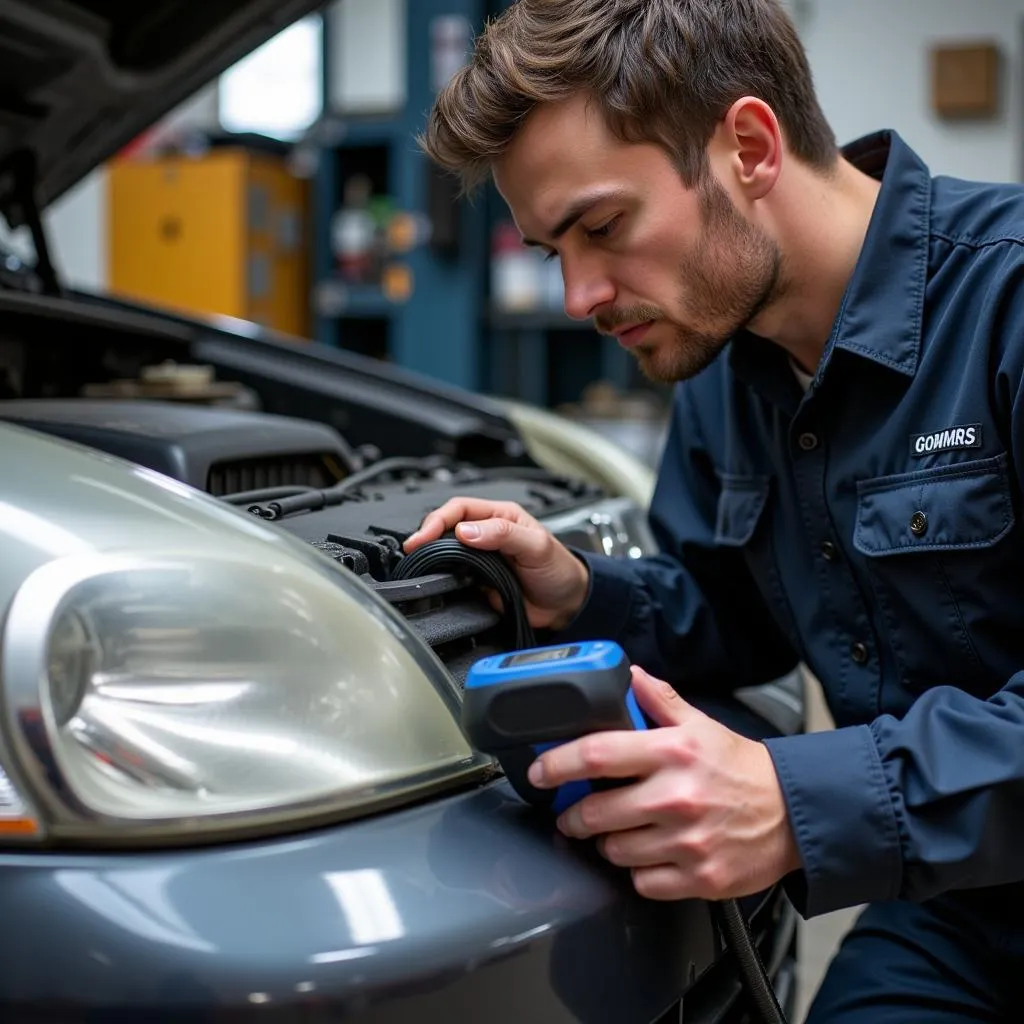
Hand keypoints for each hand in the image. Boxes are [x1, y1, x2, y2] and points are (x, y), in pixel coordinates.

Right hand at [403, 497, 589, 630]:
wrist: (566, 605)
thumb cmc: (559, 569)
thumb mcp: (536, 546)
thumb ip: (503, 534)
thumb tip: (466, 530)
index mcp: (500, 516)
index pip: (460, 509)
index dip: (438, 520)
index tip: (424, 536)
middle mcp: (486, 534)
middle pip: (446, 527)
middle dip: (427, 536)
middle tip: (414, 551)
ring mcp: (479, 558)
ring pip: (445, 552)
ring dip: (431, 557)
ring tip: (419, 564)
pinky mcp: (476, 581)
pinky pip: (452, 576)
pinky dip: (440, 578)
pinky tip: (435, 582)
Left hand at [529, 667, 801, 900]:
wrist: (795, 813)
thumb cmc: (742, 769)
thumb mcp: (701, 725)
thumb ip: (659, 701)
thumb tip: (628, 675)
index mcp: (672, 752)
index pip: (596, 754)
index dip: (556, 764)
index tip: (540, 771)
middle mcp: (676, 796)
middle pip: (594, 812)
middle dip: (573, 814)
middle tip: (574, 811)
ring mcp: (687, 841)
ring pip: (614, 851)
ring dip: (607, 843)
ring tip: (622, 830)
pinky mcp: (699, 878)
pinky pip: (643, 882)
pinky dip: (639, 871)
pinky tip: (651, 854)